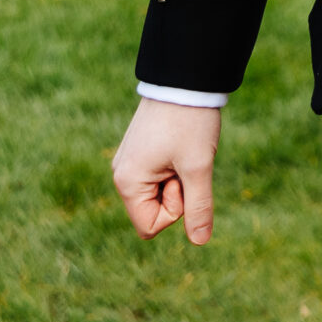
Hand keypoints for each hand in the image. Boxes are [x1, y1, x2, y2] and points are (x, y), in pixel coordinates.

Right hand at [113, 96, 223, 243]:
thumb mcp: (199, 167)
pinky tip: (181, 144)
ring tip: (184, 149)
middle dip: (179, 193)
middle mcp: (122, 174)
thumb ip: (199, 207)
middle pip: (155, 210)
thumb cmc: (191, 122)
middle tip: (185, 160)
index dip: (176, 211)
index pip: (150, 226)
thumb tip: (200, 241)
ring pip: (160, 193)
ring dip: (179, 179)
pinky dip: (177, 167)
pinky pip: (160, 176)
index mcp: (127, 182)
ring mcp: (130, 162)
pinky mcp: (141, 152)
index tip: (184, 178)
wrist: (185, 80)